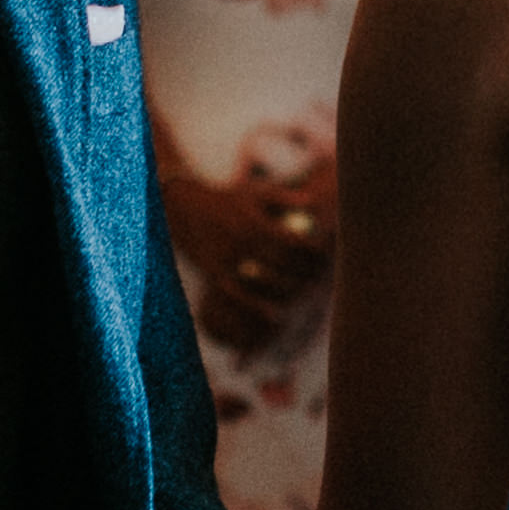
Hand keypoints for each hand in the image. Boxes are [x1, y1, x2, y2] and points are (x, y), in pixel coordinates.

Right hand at [163, 156, 336, 350]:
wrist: (183, 210)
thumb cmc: (227, 200)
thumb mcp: (256, 193)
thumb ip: (285, 197)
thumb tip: (313, 202)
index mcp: (254, 223)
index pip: (293, 243)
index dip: (313, 251)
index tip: (325, 253)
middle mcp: (241, 245)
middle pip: (283, 266)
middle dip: (306, 274)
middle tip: (320, 277)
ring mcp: (227, 263)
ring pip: (265, 285)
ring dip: (288, 292)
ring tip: (303, 293)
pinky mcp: (215, 276)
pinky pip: (241, 297)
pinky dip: (259, 308)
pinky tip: (275, 316)